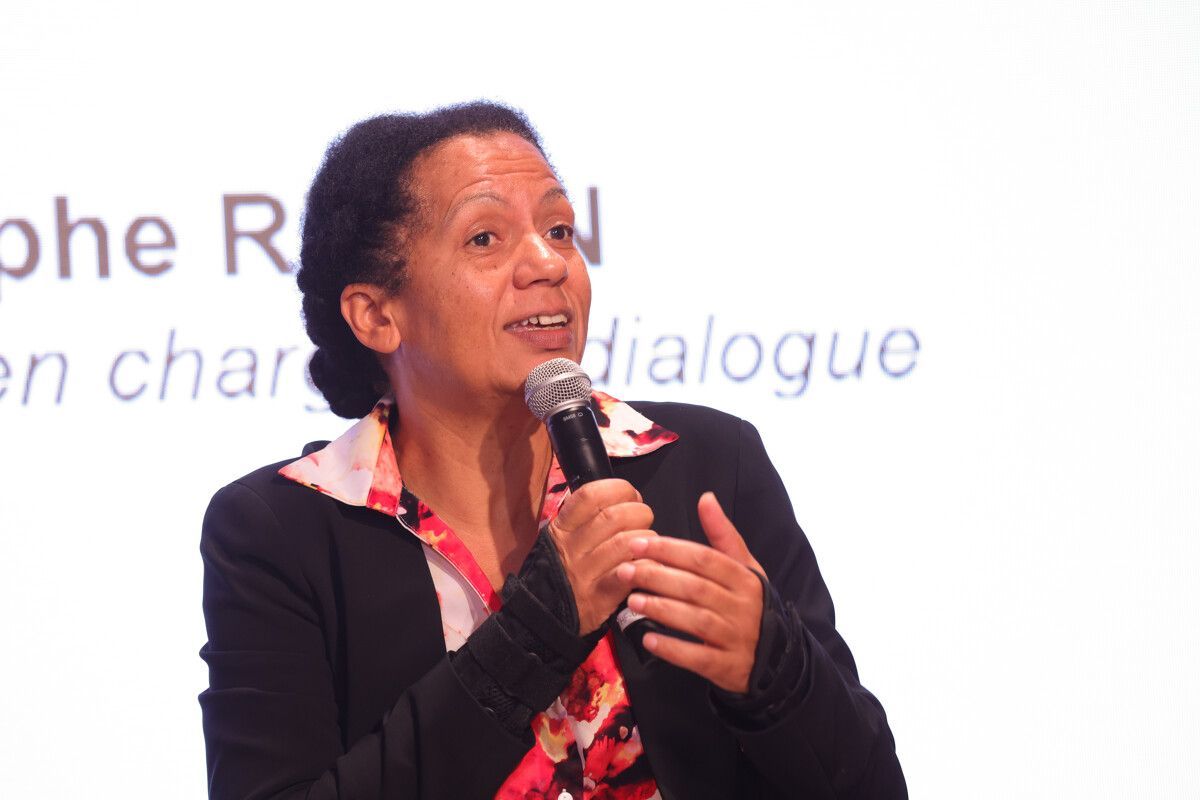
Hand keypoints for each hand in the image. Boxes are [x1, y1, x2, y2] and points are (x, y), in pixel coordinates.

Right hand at [546, 479, 655, 634]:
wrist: (543, 618)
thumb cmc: (561, 574)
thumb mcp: (561, 540)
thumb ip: (585, 519)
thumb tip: (623, 499)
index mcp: (562, 529)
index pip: (590, 495)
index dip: (618, 489)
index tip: (630, 496)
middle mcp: (571, 548)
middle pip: (614, 516)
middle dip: (639, 512)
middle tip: (644, 519)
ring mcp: (585, 574)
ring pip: (625, 543)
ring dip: (647, 539)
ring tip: (647, 544)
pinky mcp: (600, 598)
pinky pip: (631, 573)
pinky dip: (647, 566)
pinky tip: (649, 565)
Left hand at [617, 491, 764, 693]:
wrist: (774, 658)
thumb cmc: (749, 605)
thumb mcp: (744, 568)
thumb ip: (723, 535)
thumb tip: (706, 498)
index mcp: (745, 579)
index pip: (705, 559)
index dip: (670, 550)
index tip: (638, 543)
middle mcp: (743, 607)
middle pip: (697, 588)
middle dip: (658, 577)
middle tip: (626, 571)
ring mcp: (737, 638)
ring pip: (697, 621)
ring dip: (662, 609)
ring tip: (632, 601)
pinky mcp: (729, 667)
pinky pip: (699, 658)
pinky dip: (674, 649)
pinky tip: (649, 639)